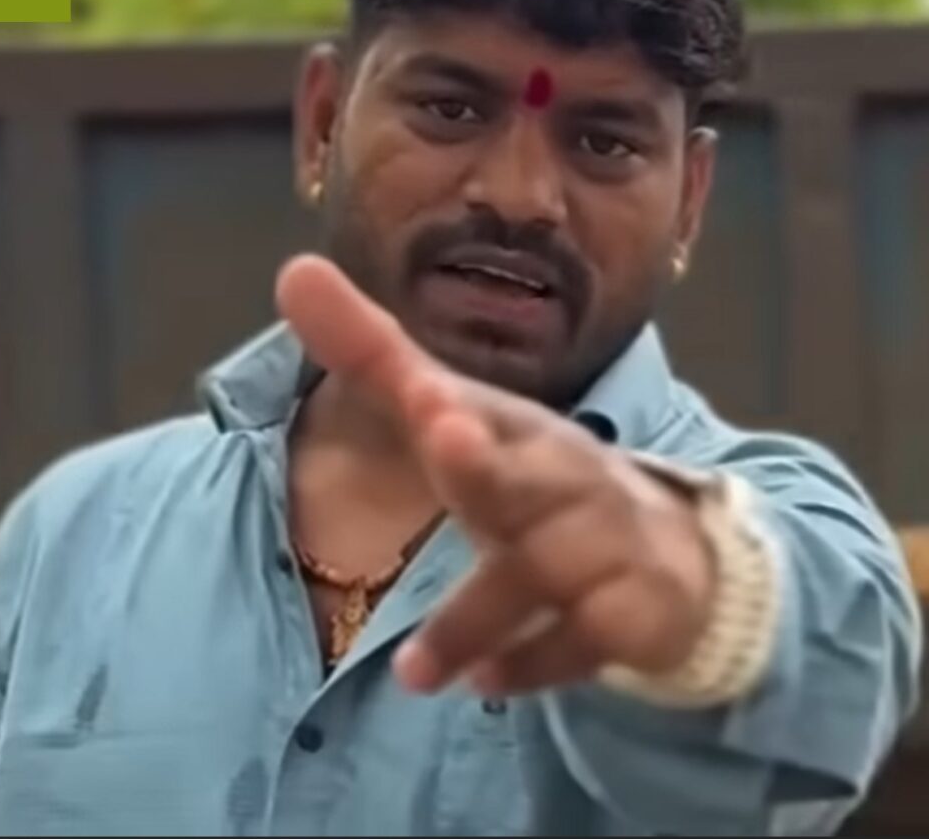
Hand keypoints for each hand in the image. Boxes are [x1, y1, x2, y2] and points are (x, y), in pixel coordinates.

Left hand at [276, 255, 716, 696]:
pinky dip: (535, 663)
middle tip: (444, 440)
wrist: (664, 550)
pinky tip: (483, 683)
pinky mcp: (632, 608)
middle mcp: (562, 475)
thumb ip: (372, 356)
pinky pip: (585, 639)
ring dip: (479, 616)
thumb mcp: (454, 417)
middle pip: (526, 474)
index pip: (478, 411)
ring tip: (417, 671)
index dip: (451, 411)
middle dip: (488, 467)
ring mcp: (604, 542)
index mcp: (513, 429)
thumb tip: (291, 271)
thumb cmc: (533, 477)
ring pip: (544, 571)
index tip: (427, 403)